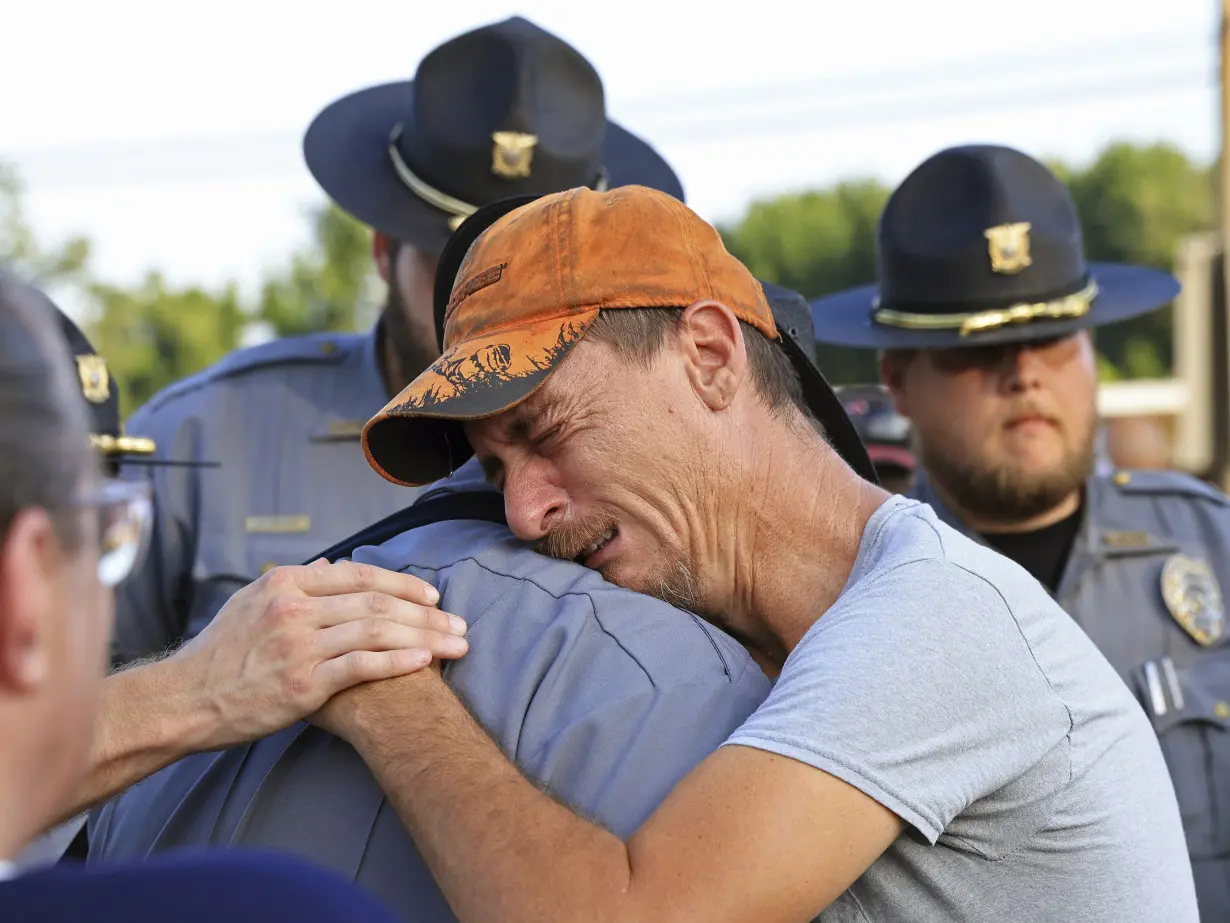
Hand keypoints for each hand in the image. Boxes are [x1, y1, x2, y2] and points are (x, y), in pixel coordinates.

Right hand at [169, 560, 467, 750]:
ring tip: (456, 646)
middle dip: (426, 613)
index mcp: (286, 584)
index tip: (433, 596)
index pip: (360, 575)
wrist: (182, 700)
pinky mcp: (301, 683)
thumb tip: (333, 568)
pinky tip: (424, 663)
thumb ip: (296, 584)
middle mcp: (294, 609)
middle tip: (460, 624)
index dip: (403, 584)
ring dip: (424, 638)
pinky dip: (397, 662)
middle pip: (377, 603)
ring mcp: (298, 645)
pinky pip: (361, 666)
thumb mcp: (252, 603)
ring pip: (377, 632)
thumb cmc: (219, 655)